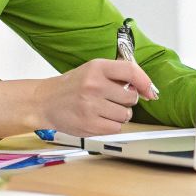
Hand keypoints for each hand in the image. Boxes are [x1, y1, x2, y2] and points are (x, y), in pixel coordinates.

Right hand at [42, 59, 157, 136]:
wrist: (45, 101)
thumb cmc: (72, 86)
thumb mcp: (92, 70)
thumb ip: (117, 73)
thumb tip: (146, 86)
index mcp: (96, 68)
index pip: (131, 71)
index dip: (145, 82)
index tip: (150, 91)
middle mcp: (94, 85)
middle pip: (131, 97)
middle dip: (126, 100)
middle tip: (112, 99)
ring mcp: (91, 106)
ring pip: (126, 115)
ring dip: (120, 115)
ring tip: (103, 109)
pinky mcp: (90, 124)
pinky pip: (116, 128)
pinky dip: (111, 125)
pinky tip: (99, 118)